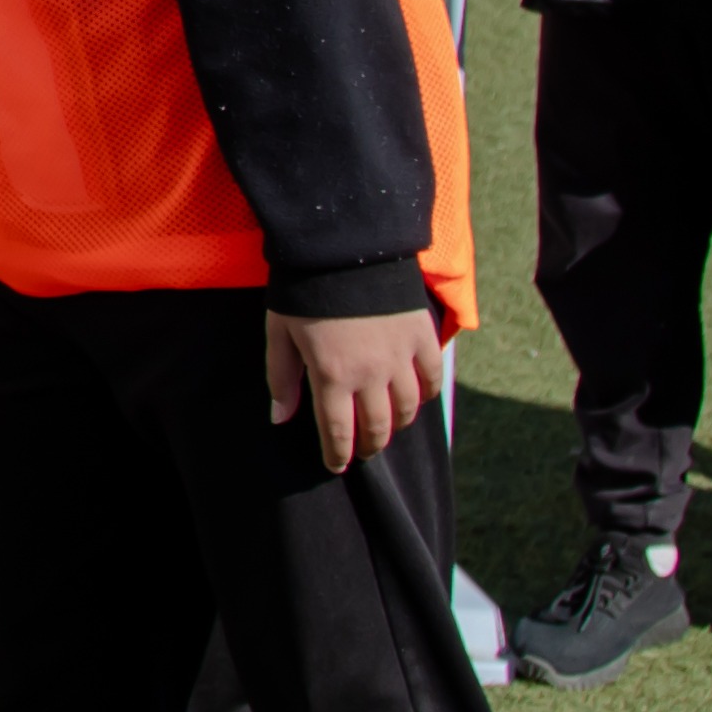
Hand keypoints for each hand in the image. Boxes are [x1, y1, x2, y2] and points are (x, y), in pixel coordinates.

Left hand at [262, 300, 452, 472]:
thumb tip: (281, 419)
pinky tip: (416, 398)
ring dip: (397, 424)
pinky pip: (431, 378)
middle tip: (362, 450)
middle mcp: (371, 373)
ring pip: (406, 409)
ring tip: (387, 426)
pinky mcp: (421, 335)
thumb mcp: (280, 333)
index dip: (337, 455)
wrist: (344, 245)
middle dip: (368, 445)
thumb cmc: (304, 290)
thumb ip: (282, 378)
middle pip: (377, 427)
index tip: (335, 465)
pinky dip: (425, 395)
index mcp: (332, 375)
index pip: (338, 432)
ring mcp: (400, 356)